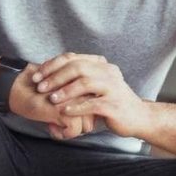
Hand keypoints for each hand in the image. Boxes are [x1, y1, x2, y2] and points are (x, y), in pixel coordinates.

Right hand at [6, 62, 94, 139]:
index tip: (64, 114)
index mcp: (85, 84)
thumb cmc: (40, 92)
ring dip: (70, 130)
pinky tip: (49, 125)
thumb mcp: (64, 95)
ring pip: (86, 127)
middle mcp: (83, 89)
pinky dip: (60, 134)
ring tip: (53, 120)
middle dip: (78, 125)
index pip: (96, 111)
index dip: (81, 118)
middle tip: (58, 118)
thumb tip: (96, 119)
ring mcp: (75, 99)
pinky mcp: (64, 109)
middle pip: (94, 119)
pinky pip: (74, 132)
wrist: (18, 86)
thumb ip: (81, 102)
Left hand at [32, 53, 147, 137]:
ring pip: (86, 83)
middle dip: (55, 76)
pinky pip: (93, 104)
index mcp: (102, 66)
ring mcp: (113, 88)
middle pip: (78, 67)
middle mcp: (108, 73)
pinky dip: (77, 107)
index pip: (73, 58)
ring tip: (51, 98)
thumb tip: (51, 75)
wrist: (139, 117)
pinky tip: (65, 111)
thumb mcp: (98, 85)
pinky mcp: (114, 105)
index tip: (37, 75)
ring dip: (65, 90)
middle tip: (40, 86)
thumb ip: (80, 78)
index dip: (53, 65)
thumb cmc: (113, 102)